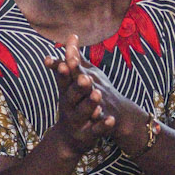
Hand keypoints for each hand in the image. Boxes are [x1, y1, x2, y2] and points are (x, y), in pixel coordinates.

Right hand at [49, 36, 114, 153]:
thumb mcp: (70, 83)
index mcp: (65, 92)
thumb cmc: (71, 104)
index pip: (64, 80)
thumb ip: (72, 60)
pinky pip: (96, 129)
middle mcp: (68, 106)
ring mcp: (78, 121)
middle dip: (78, 87)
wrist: (69, 139)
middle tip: (85, 79)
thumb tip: (73, 35)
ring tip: (97, 95)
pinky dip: (103, 125)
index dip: (64, 72)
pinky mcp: (88, 134)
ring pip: (84, 112)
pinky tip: (110, 120)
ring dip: (90, 103)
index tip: (65, 63)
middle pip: (73, 95)